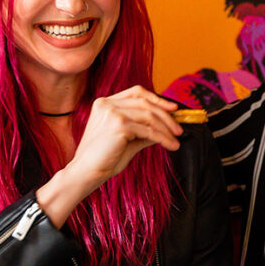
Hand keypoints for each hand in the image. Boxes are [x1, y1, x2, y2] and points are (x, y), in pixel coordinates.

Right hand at [66, 86, 181, 187]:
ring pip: (150, 116)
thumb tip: (165, 129)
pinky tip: (171, 145)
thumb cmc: (103, 159)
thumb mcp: (127, 141)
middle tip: (179, 128)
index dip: (156, 98)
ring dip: (167, 129)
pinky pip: (149, 130)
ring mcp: (112, 112)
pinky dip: (163, 138)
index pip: (136, 92)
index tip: (172, 108)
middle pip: (146, 102)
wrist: (85, 173)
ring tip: (176, 140)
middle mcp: (107, 104)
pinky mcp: (119, 125)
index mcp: (105, 103)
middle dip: (166, 115)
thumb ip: (143, 131)